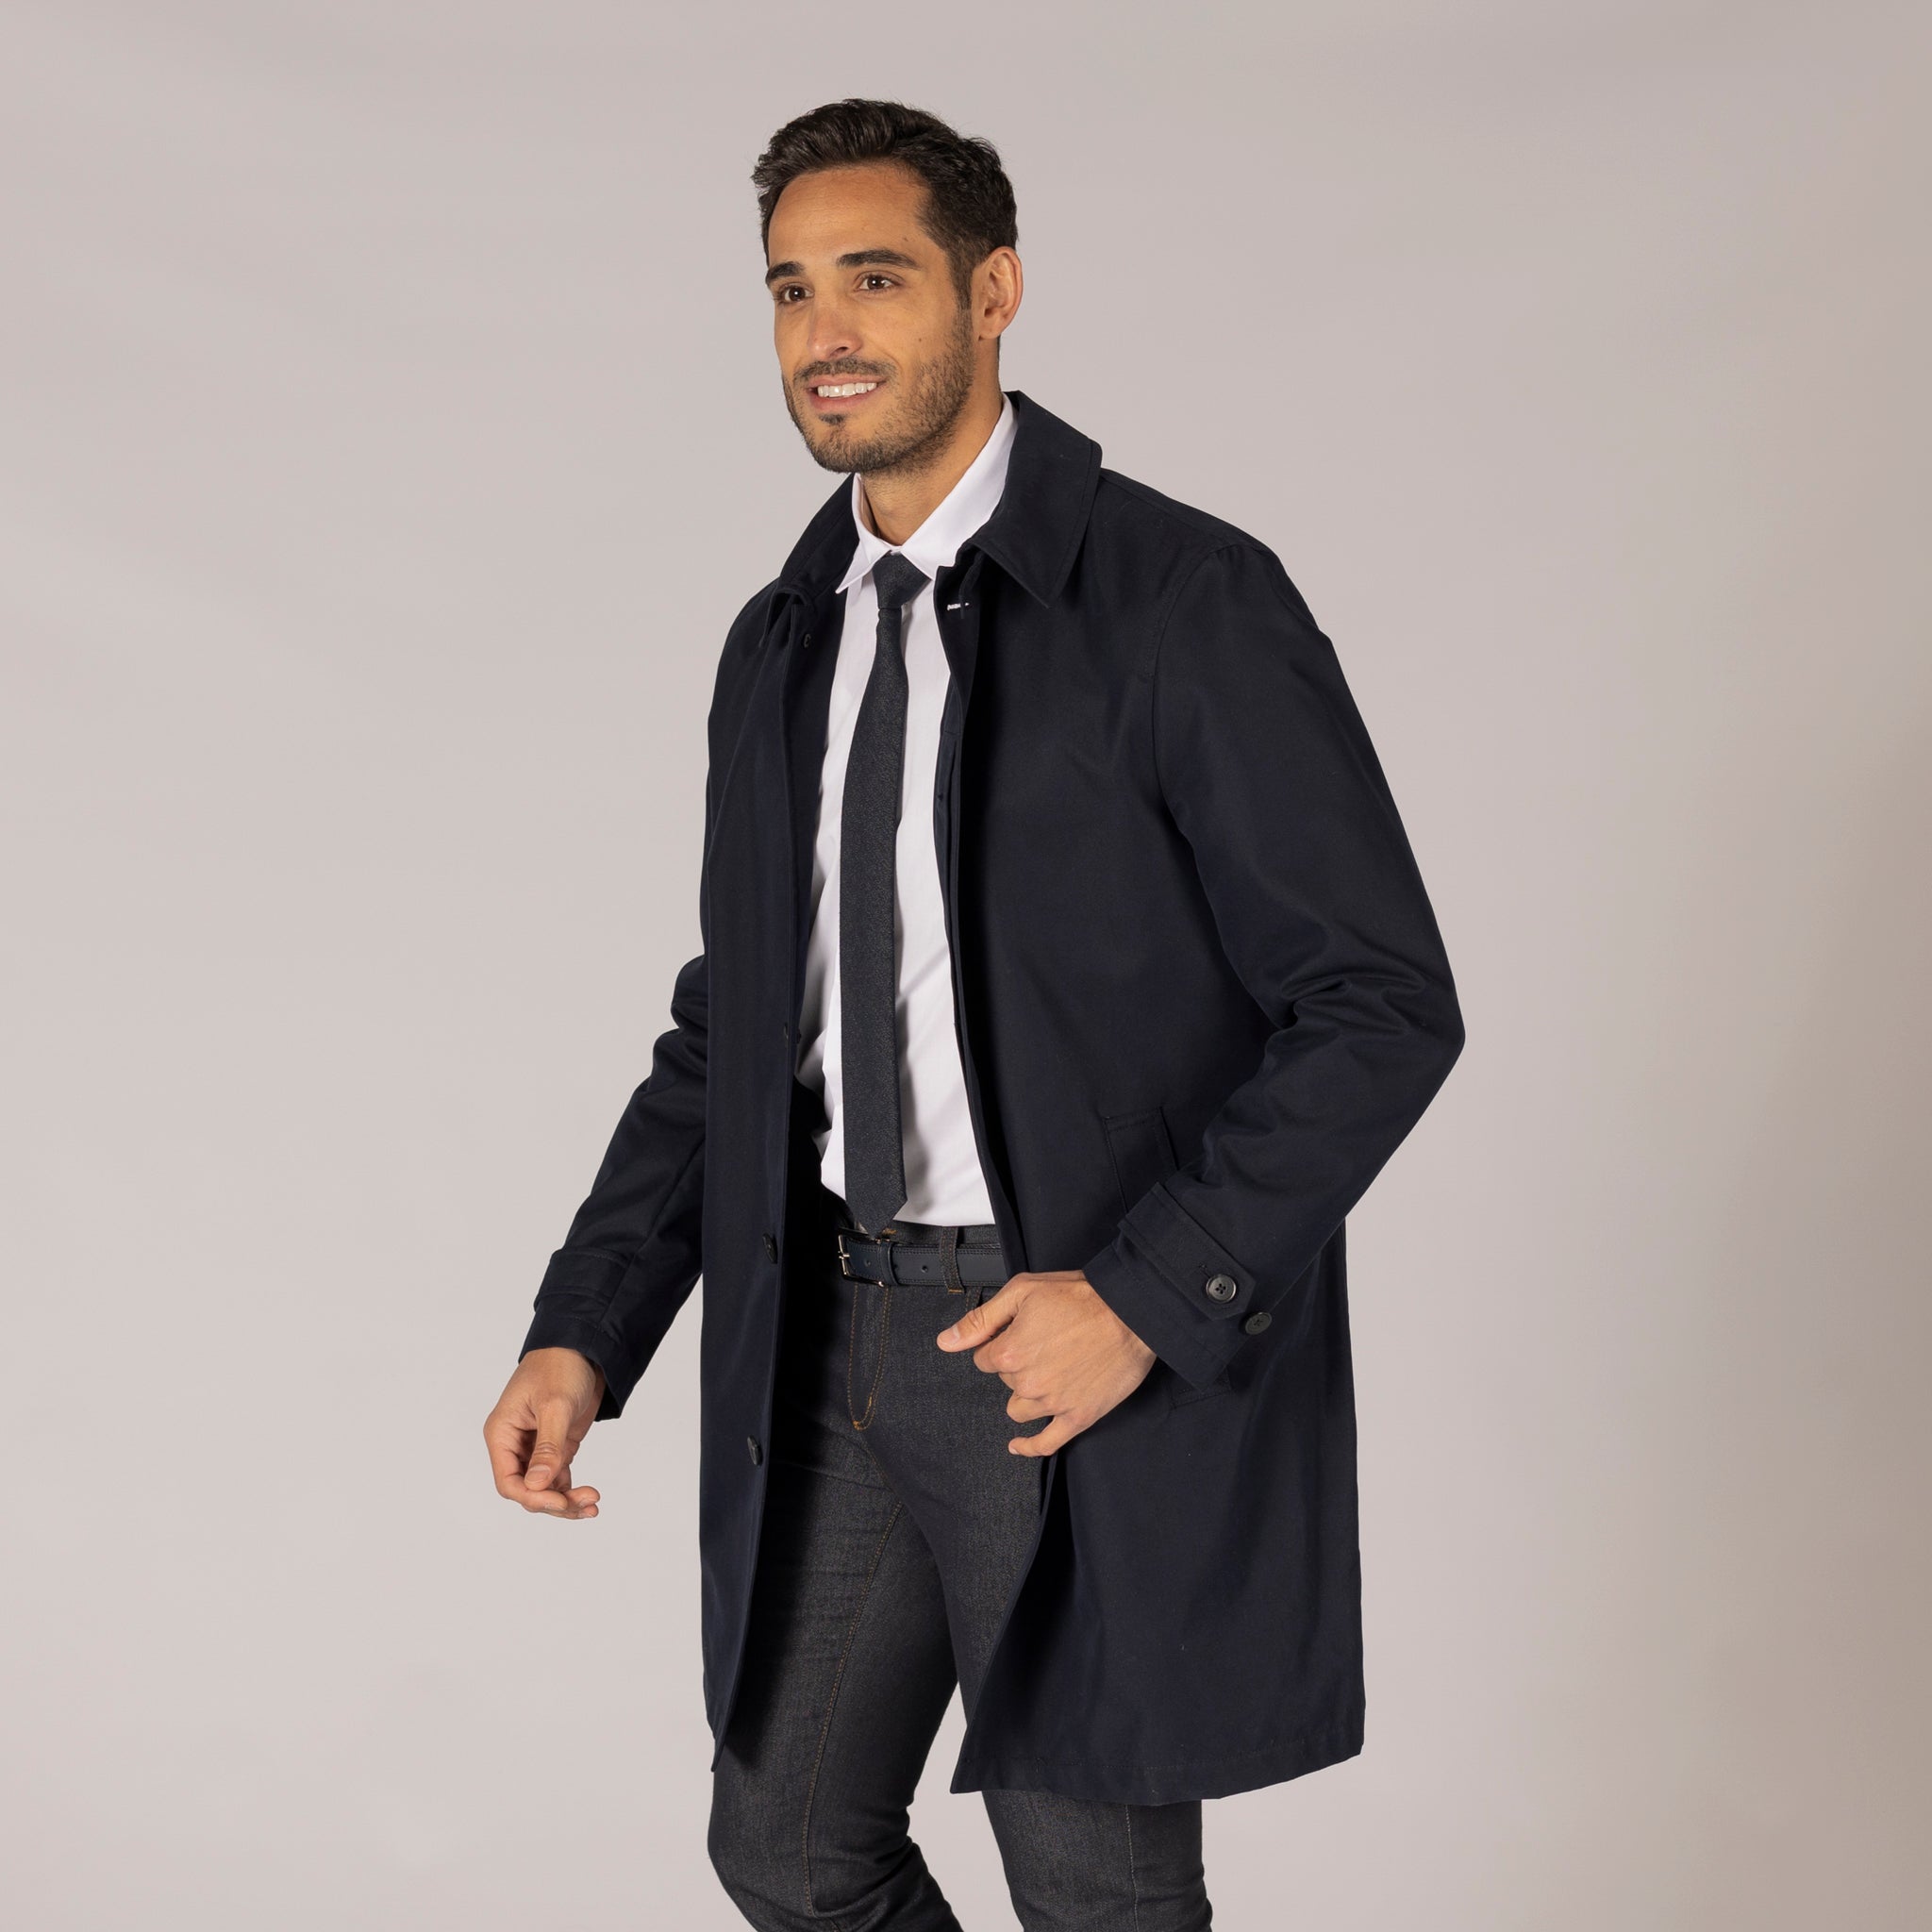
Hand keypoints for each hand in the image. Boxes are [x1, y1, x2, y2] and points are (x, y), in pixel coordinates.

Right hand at [483, 1347, 606, 1518]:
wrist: (583, 1347)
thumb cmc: (560, 1366)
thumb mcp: (555, 1405)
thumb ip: (548, 1446)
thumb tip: (537, 1485)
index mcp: (502, 1433)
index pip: (508, 1480)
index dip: (532, 1496)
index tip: (560, 1501)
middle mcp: (514, 1444)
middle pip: (527, 1489)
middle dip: (553, 1501)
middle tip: (586, 1504)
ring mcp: (535, 1447)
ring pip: (543, 1488)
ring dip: (565, 1500)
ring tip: (593, 1505)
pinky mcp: (555, 1446)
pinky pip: (557, 1478)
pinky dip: (571, 1491)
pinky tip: (589, 1500)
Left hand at [935, 1271, 1156, 1455]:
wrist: (1132, 1313)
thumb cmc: (1082, 1297)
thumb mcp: (1023, 1291)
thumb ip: (981, 1319)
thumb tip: (946, 1341)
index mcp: (1009, 1353)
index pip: (984, 1359)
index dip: (998, 1344)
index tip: (1017, 1334)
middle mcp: (1027, 1383)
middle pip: (1005, 1382)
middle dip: (1017, 1365)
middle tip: (1044, 1343)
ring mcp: (1053, 1404)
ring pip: (1020, 1409)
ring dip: (1027, 1394)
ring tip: (1049, 1371)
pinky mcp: (1078, 1417)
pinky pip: (1046, 1443)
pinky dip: (1029, 1447)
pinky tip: (1019, 1445)